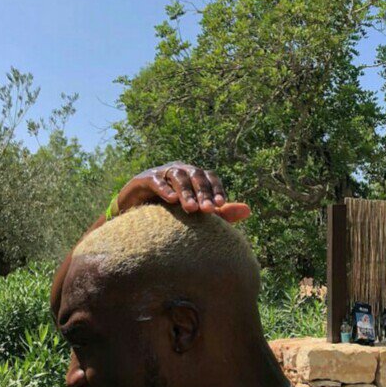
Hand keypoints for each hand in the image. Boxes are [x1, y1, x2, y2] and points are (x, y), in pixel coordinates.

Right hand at [51, 164, 248, 312]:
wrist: (137, 216)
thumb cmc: (171, 214)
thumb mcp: (197, 215)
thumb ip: (221, 213)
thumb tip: (248, 210)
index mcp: (194, 177)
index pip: (209, 177)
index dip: (215, 190)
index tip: (220, 207)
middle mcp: (179, 170)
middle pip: (195, 175)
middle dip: (202, 193)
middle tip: (207, 211)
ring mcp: (161, 172)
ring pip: (177, 176)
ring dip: (185, 192)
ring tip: (190, 209)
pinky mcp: (144, 179)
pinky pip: (155, 180)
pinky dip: (163, 189)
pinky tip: (170, 200)